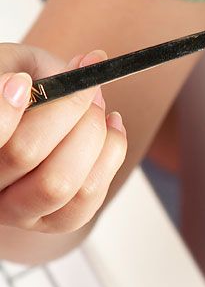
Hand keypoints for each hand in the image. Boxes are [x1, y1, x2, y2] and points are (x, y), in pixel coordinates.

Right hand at [0, 44, 127, 233]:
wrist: (27, 116)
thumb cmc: (16, 85)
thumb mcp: (12, 65)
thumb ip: (31, 69)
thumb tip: (84, 69)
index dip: (2, 111)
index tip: (22, 81)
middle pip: (24, 153)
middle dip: (67, 110)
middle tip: (85, 86)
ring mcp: (15, 211)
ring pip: (59, 184)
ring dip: (92, 136)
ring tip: (99, 106)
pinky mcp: (51, 222)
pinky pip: (86, 200)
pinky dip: (110, 156)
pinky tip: (113, 127)